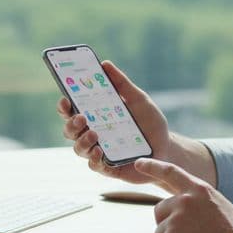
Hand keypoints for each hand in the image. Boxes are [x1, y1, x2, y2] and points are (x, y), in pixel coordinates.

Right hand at [59, 61, 170, 184]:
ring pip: (78, 149)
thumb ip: (122, 84)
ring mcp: (99, 152)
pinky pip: (94, 166)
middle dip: (71, 124)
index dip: (64, 106)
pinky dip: (94, 159)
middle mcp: (93, 134)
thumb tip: (105, 64)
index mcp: (95, 117)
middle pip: (70, 130)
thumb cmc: (150, 123)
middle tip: (81, 117)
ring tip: (94, 133)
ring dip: (82, 141)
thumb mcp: (139, 100)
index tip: (65, 98)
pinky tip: (99, 151)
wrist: (167, 147)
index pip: (72, 111)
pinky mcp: (109, 168)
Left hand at [134, 157, 232, 232]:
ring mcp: (176, 219)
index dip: (153, 167)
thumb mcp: (219, 206)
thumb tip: (180, 203)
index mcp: (199, 190)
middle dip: (168, 225)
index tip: (139, 163)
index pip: (171, 172)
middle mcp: (185, 200)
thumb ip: (198, 201)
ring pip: (159, 232)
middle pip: (159, 211)